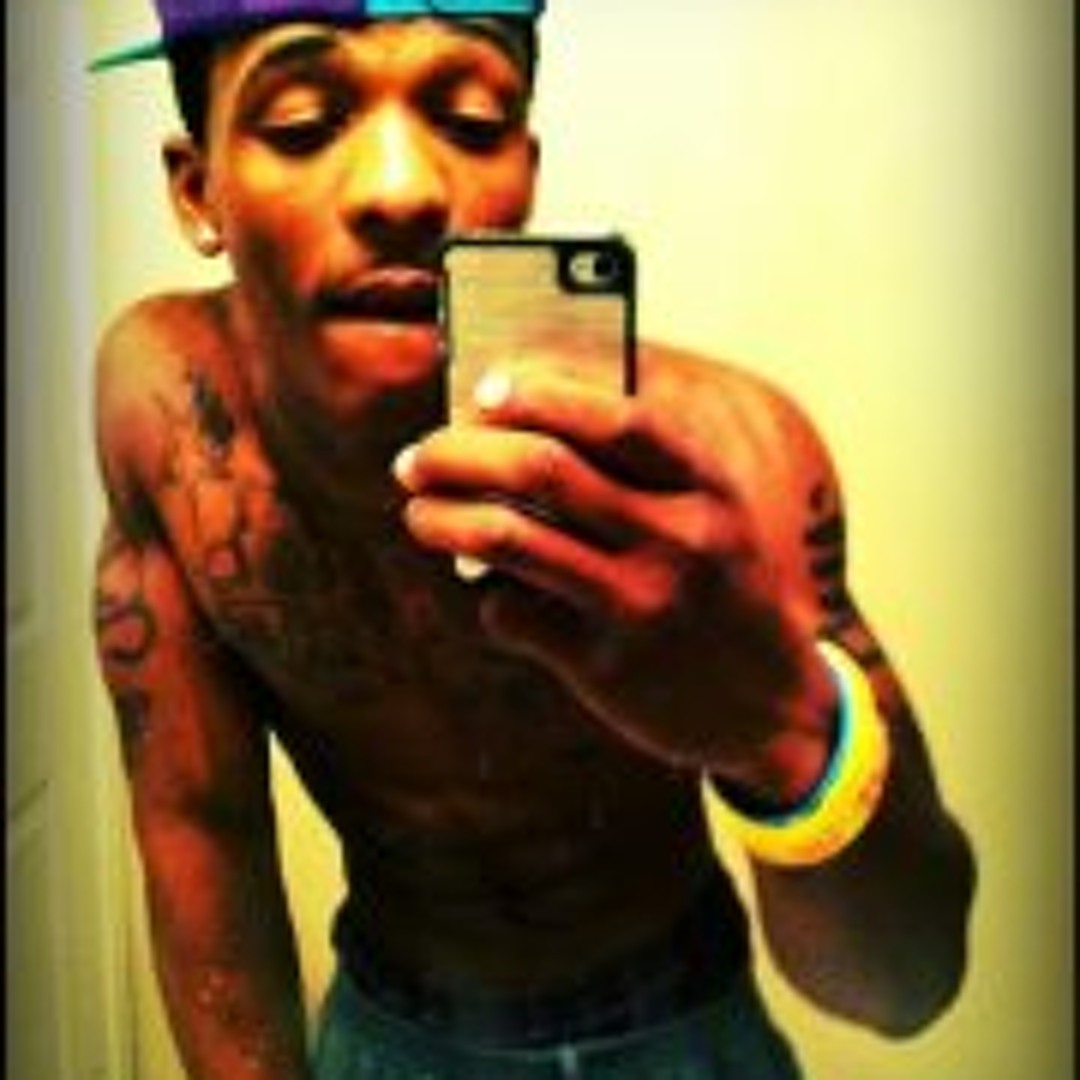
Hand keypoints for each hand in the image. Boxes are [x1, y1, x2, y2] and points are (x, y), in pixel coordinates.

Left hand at [394, 360, 834, 799]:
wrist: (774, 705)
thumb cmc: (724, 593)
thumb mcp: (715, 519)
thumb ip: (642, 475)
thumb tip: (519, 433)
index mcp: (706, 491)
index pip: (616, 420)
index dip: (541, 394)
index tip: (486, 388)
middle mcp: (677, 541)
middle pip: (544, 469)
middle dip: (460, 451)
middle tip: (418, 456)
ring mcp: (639, 606)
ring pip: (509, 537)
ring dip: (443, 516)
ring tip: (418, 511)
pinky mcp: (604, 667)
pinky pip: (510, 613)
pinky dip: (483, 595)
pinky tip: (489, 591)